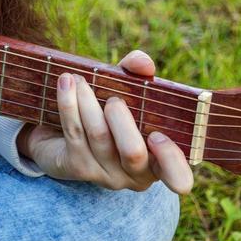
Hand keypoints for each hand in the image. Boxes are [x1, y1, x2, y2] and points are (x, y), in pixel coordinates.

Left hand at [17, 49, 194, 193]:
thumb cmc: (107, 113)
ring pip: (99, 136)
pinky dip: (69, 103)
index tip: (157, 135)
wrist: (61, 135)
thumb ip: (138, 74)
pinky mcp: (77, 167)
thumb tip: (142, 63)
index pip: (179, 178)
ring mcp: (105, 175)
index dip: (171, 159)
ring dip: (88, 101)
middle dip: (122, 119)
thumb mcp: (128, 92)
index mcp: (159, 161)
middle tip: (114, 99)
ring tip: (79, 79)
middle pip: (133, 152)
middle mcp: (135, 174)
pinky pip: (74, 132)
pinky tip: (66, 83)